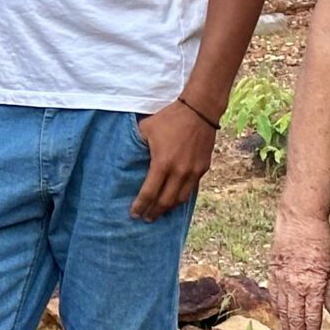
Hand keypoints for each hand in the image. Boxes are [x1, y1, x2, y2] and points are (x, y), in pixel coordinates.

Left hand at [130, 100, 214, 219]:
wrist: (200, 111)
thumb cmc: (170, 118)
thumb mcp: (146, 129)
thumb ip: (137, 145)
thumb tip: (127, 155)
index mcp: (162, 163)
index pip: (149, 193)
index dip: (140, 206)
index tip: (134, 214)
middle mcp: (179, 172)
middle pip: (165, 202)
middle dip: (154, 212)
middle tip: (146, 218)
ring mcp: (193, 172)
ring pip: (180, 199)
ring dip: (168, 208)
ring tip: (160, 212)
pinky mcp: (203, 168)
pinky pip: (191, 189)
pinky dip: (181, 196)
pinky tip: (174, 198)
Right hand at [270, 209, 329, 329]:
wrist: (299, 221)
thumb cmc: (320, 241)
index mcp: (314, 285)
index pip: (312, 316)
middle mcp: (296, 285)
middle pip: (296, 317)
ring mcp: (282, 280)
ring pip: (283, 309)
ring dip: (287, 324)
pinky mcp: (272, 272)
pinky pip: (273, 295)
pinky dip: (277, 308)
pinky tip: (280, 315)